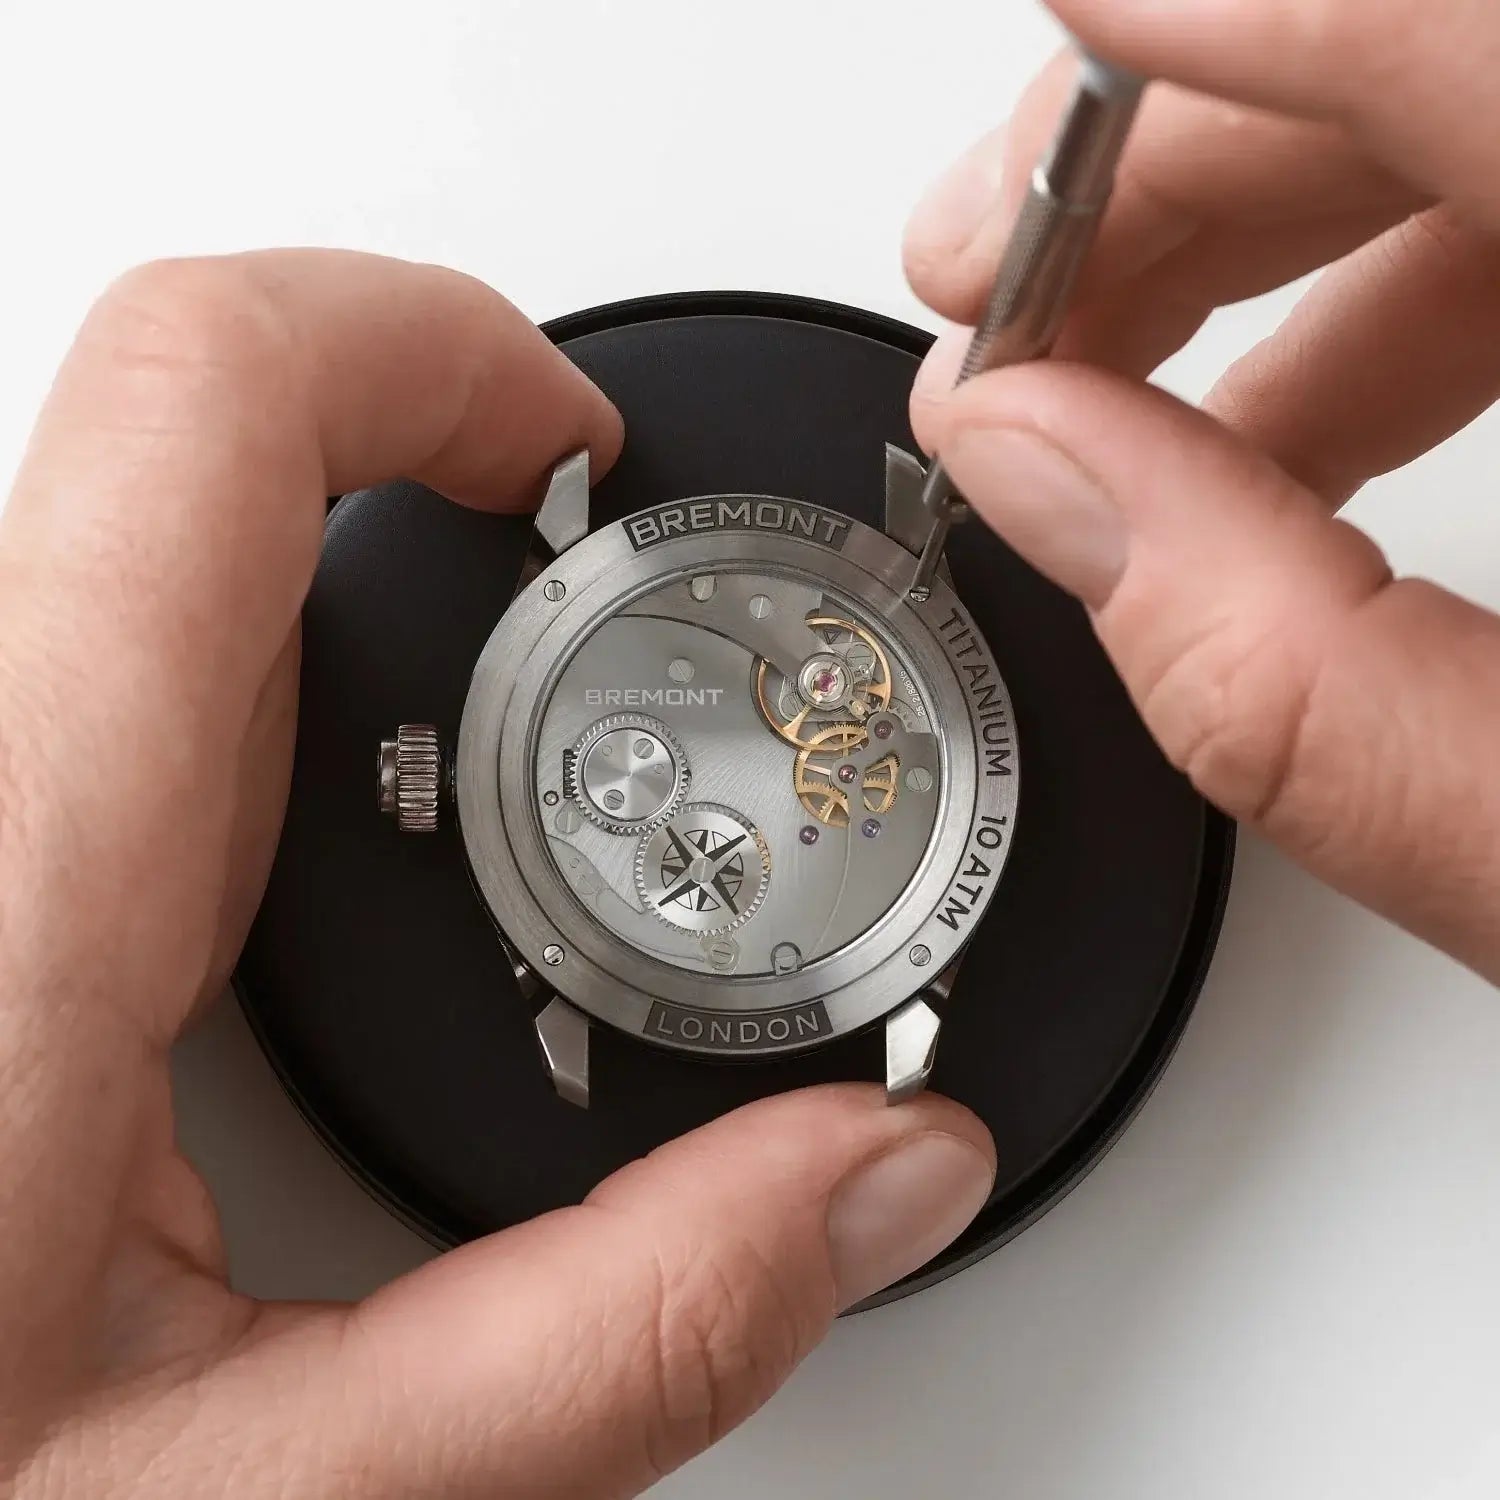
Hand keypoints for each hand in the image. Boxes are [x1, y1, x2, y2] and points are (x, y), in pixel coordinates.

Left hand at [0, 251, 994, 1497]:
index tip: (565, 439)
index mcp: (7, 882)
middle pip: (188, 470)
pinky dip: (263, 720)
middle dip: (427, 494)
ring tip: (494, 724)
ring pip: (144, 581)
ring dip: (348, 619)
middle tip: (580, 599)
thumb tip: (872, 1181)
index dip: (425, 347)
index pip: (202, 405)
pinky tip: (333, 848)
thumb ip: (609, 1341)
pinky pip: (94, 700)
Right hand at [904, 1, 1499, 981]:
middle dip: (1159, 172)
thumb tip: (1035, 477)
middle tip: (990, 310)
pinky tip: (1284, 426)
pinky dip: (1383, 281)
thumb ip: (1281, 679)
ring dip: (1256, 234)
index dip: (1178, 37)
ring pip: (1468, 97)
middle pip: (1424, 38)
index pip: (1435, 26)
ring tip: (1099, 398)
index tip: (997, 140)